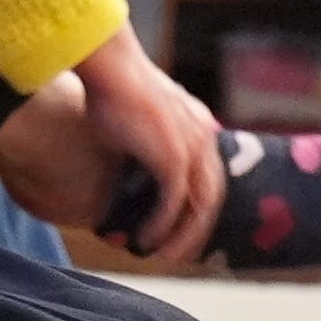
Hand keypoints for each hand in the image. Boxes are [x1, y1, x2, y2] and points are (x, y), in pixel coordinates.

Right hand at [77, 29, 223, 259]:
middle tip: (175, 254)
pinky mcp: (174, 157)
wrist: (110, 64)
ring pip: (199, 207)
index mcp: (198, 127)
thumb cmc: (111, 86)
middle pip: (210, 198)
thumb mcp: (135, 122)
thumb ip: (142, 147)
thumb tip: (125, 170)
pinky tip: (145, 239)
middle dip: (195, 231)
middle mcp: (202, 138)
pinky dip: (161, 225)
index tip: (179, 232)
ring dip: (182, 236)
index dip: (196, 209)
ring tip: (162, 255)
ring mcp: (192, 148)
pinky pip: (174, 203)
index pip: (208, 178)